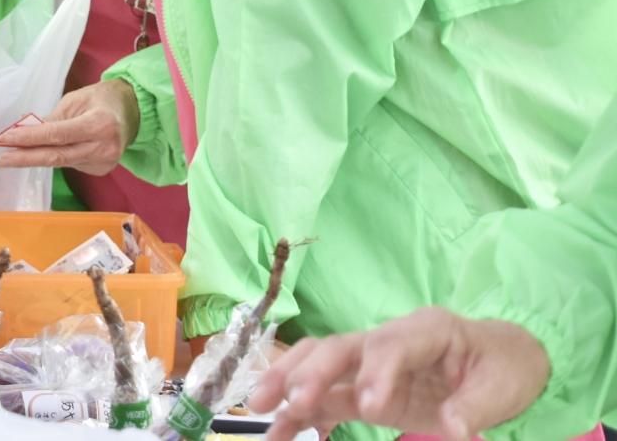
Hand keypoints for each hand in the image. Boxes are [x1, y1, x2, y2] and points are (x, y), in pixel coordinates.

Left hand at [0, 80, 139, 174]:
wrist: (133, 112)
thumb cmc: (102, 99)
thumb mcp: (76, 99)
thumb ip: (53, 118)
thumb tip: (25, 132)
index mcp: (99, 124)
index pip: (57, 135)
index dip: (30, 139)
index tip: (5, 139)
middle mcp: (103, 148)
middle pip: (57, 157)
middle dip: (26, 158)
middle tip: (1, 160)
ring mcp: (104, 163)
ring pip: (62, 161)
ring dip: (36, 157)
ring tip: (14, 152)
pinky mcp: (101, 170)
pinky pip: (71, 164)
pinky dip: (55, 157)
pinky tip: (47, 150)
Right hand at [251, 309, 550, 440]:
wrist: (500, 361)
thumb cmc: (504, 366)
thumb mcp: (503, 386)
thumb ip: (476, 406)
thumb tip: (455, 430)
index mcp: (425, 331)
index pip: (391, 346)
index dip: (375, 373)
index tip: (369, 408)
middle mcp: (387, 340)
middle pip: (338, 348)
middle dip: (308, 372)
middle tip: (288, 403)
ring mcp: (371, 365)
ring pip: (319, 365)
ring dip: (287, 384)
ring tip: (258, 410)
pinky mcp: (364, 389)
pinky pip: (326, 399)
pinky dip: (300, 414)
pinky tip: (280, 434)